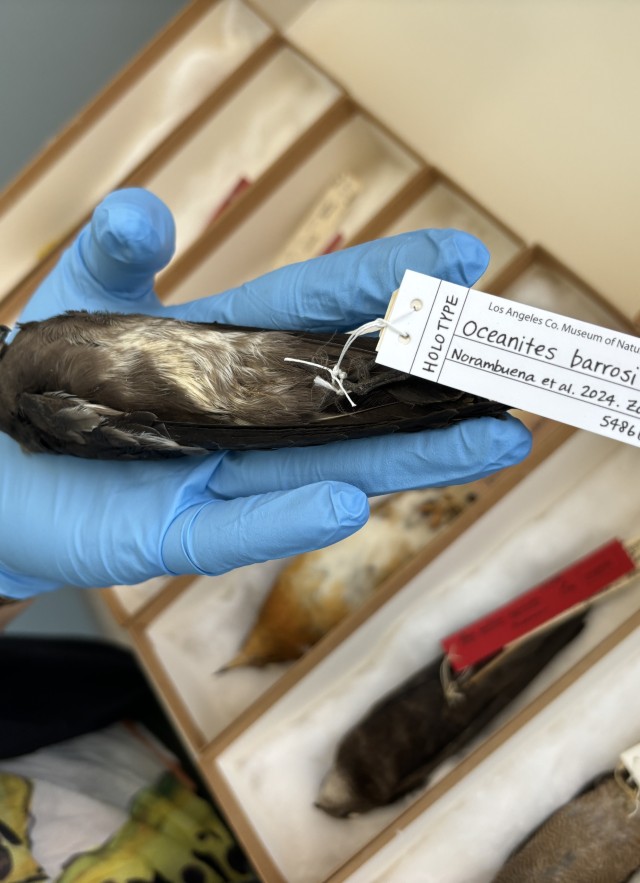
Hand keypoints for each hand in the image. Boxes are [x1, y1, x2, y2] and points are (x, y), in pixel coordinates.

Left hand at [0, 189, 530, 597]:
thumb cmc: (47, 372)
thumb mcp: (84, 296)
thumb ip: (118, 252)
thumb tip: (146, 208)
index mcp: (234, 346)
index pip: (323, 309)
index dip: (387, 285)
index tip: (460, 262)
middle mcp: (248, 414)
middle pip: (353, 399)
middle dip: (432, 387)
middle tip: (512, 374)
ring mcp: (223, 476)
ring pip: (328, 467)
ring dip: (406, 460)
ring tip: (488, 446)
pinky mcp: (182, 532)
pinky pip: (241, 526)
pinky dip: (290, 516)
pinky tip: (350, 499)